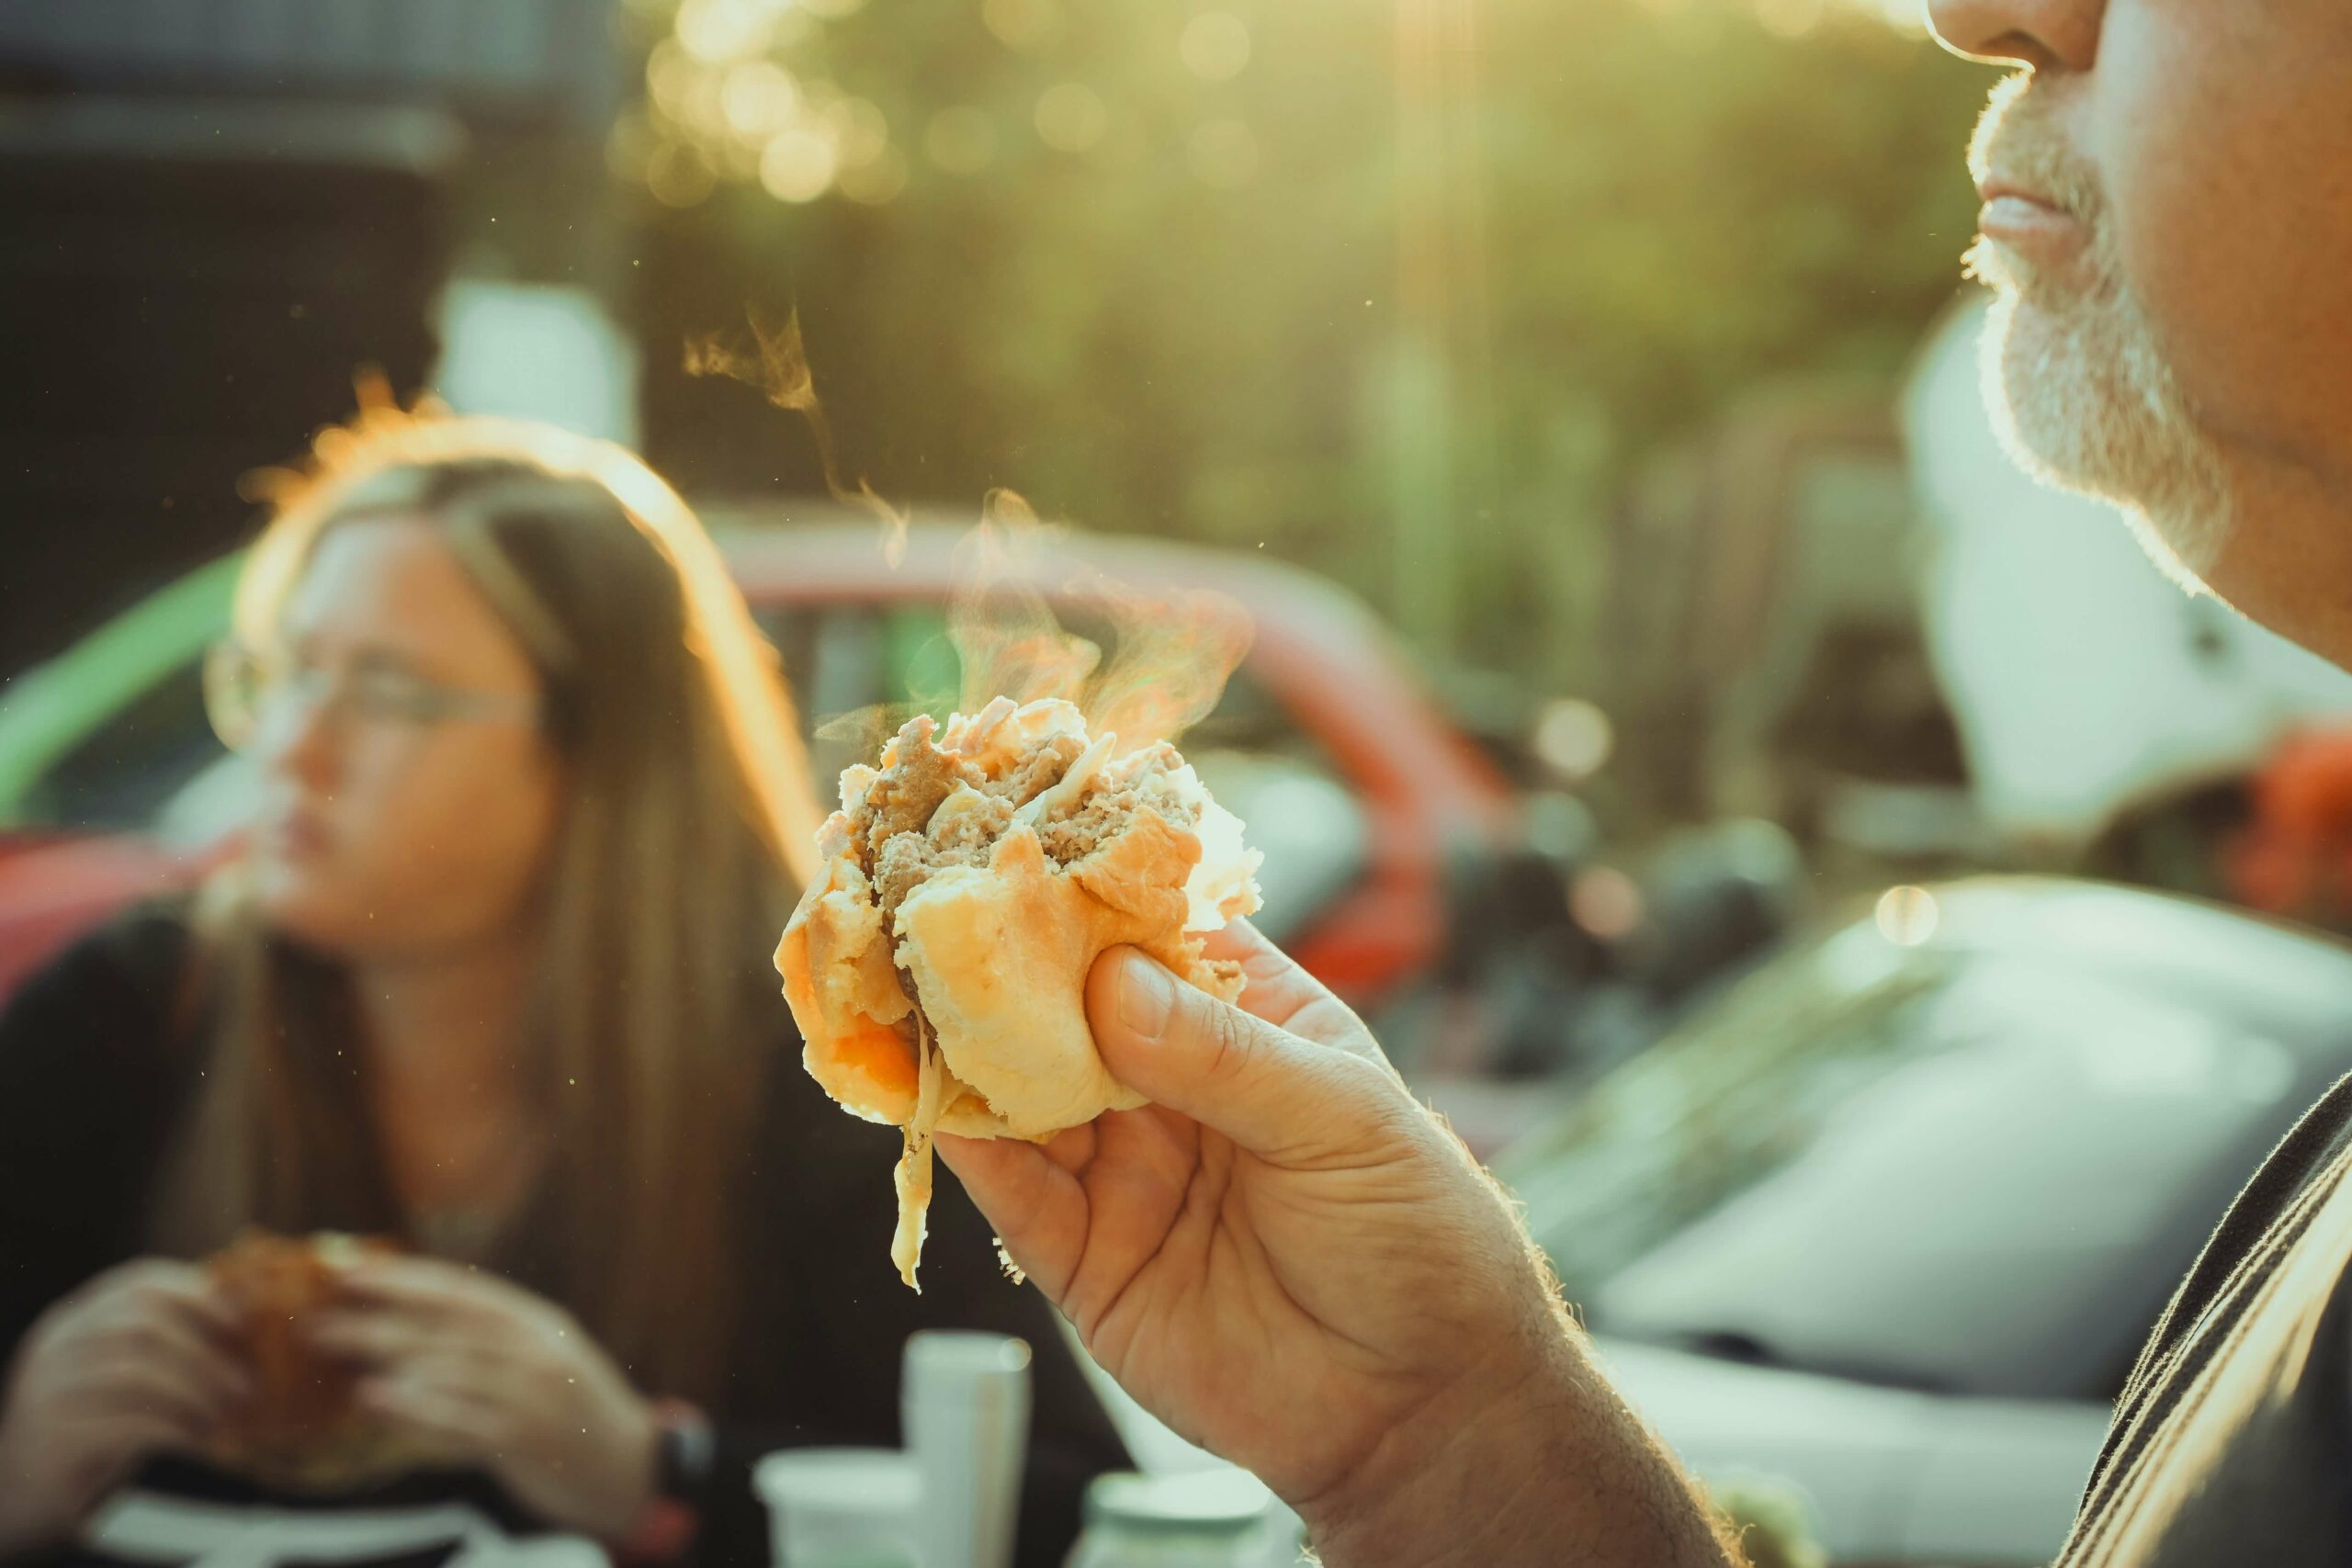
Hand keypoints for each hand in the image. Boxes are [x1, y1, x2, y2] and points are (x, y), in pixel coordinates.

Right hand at [0, 1260, 252, 1554]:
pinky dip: (173, 1428)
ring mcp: (48, 1390)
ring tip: (229, 1415)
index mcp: (77, 1318)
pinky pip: (123, 1423)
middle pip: (142, 1325)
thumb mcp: (127, 1373)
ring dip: (195, 1392)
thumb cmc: (95, 1423)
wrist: (25, 1492)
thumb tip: (251, 1321)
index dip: (197, 1296)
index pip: (139, 1283)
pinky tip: (199, 1440)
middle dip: (205, 1352)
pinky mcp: (53, 1439)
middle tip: (247, 1385)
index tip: (242, 1323)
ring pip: (134, 1372)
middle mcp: (57, 1346)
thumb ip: (168, 1343)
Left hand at [309, 1258, 656, 1540]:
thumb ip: (486, 1344)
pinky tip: (375, 1401)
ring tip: (334, 1352)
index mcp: (536, 1323)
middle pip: (444, 1326)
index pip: (461, 1291)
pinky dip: (413, 1409)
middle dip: (377, 1319)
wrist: (631, 1468)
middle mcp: (536, 1350)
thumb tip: (405, 1332)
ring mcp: (532, 1394)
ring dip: (385, 1357)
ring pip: (447, 1366)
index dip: (403, 1279)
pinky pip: (457, 1420)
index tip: (349, 1272)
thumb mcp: (541, 1361)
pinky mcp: (524, 1438)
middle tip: (318, 1320)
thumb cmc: (573, 1414)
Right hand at [939, 921, 1731, 1567]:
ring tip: (897, 985)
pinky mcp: (1084, 1257)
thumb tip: (1109, 989)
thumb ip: (1224, 1057)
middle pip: (1061, 1004)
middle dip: (994, 958)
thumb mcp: (1342, 1121)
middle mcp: (1169, 1079)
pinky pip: (1010, 1189)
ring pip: (1019, 1088)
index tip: (1007, 843)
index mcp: (1245, 1016)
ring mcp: (1121, 1165)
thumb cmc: (1420, 1236)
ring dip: (959, 1042)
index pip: (1147, 929)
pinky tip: (921, 1093)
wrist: (1422, 1409)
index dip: (1080, 888)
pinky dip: (958, 1141)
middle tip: (922, 904)